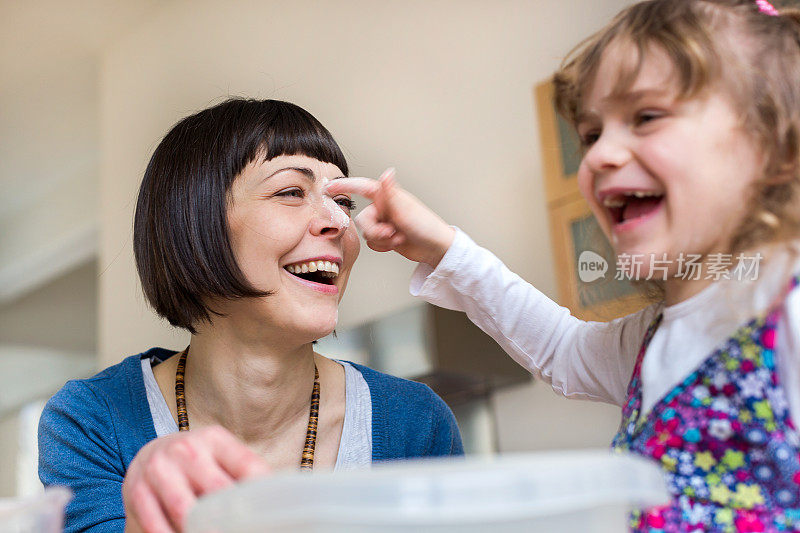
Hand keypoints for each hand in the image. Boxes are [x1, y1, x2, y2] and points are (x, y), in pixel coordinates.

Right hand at [122, 426, 268, 532]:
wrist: (150, 455)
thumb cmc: (197, 462)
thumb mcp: (221, 457)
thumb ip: (244, 474)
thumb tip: (273, 501)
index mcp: (215, 439)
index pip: (248, 467)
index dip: (262, 495)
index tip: (269, 515)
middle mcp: (186, 450)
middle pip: (218, 491)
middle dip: (233, 519)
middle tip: (242, 529)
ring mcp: (160, 469)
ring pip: (186, 511)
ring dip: (203, 531)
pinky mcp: (137, 491)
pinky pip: (156, 525)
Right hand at [325, 169, 454, 266]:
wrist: (435, 249)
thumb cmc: (425, 226)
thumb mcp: (405, 209)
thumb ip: (391, 192)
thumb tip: (387, 171)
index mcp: (386, 196)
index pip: (361, 187)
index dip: (344, 185)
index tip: (328, 187)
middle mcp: (383, 207)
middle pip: (362, 219)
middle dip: (374, 230)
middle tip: (390, 233)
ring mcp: (384, 222)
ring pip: (366, 232)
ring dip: (381, 239)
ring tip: (397, 238)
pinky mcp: (385, 236)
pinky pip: (372, 243)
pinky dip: (383, 246)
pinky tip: (396, 243)